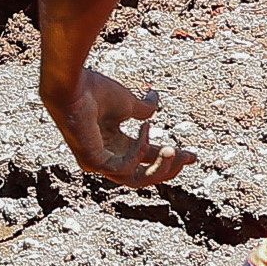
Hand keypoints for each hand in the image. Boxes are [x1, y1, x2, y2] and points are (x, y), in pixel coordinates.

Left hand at [42, 68, 198, 187]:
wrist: (74, 85)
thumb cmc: (94, 90)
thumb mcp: (127, 103)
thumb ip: (143, 110)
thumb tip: (156, 100)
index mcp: (113, 143)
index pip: (145, 158)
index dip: (169, 158)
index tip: (193, 155)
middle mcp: (106, 156)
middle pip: (143, 174)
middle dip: (169, 167)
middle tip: (189, 156)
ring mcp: (97, 163)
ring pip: (136, 180)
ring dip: (159, 167)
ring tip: (173, 150)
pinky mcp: (92, 163)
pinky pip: (125, 167)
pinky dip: (139, 150)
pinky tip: (144, 129)